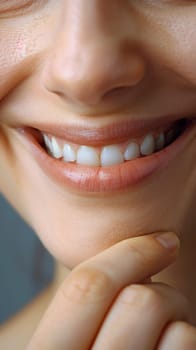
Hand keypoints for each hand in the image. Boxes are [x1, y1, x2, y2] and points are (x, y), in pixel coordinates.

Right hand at [27, 232, 195, 348]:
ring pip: (179, 329)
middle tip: (156, 298)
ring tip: (162, 334)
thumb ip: (84, 310)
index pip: (87, 287)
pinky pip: (189, 347)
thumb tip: (137, 262)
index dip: (130, 252)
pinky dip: (186, 341)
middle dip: (158, 289)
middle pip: (140, 300)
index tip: (161, 240)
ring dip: (177, 321)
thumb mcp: (67, 342)